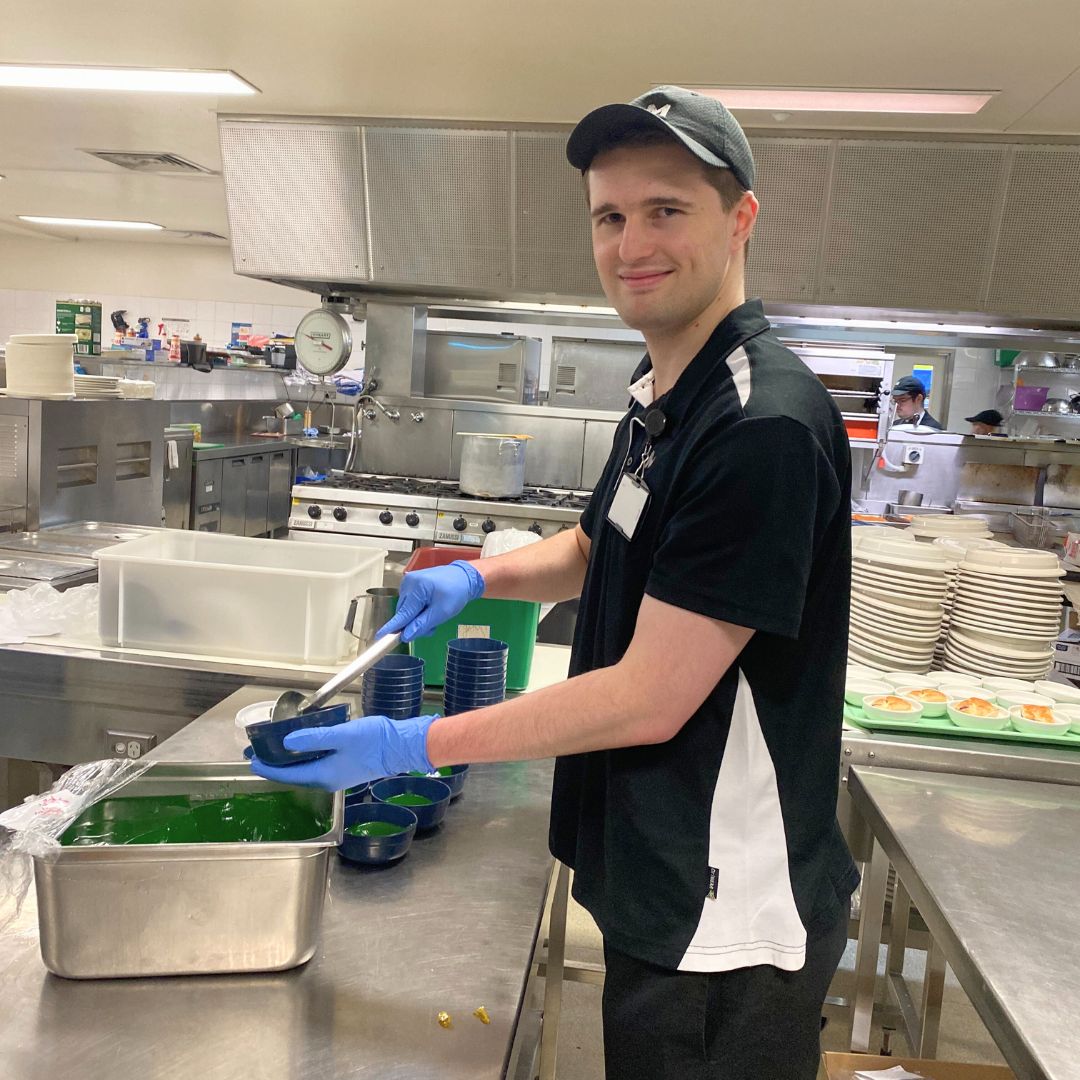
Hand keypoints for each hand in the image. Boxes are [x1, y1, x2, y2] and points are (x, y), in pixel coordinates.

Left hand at [248, 714, 436, 790]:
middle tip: (259, 750)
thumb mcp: (341, 736)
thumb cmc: (375, 741)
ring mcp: (337, 775)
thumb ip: (313, 739)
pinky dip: (304, 756)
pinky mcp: (345, 768)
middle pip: (294, 774)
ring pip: (305, 769)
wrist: (402, 747)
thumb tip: (286, 742)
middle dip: (275, 763)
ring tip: (277, 746)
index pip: (287, 774)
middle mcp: (327, 780)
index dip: (268, 767)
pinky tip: (303, 745)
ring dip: (290, 760)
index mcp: (323, 775)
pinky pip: (317, 765)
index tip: (252, 759)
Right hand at [378, 561, 483, 642]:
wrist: (464, 577)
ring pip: (406, 609)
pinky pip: (409, 603)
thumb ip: (422, 624)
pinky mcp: (411, 584)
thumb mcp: (442, 612)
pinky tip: (429, 608)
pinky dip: (418, 610)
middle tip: (432, 626)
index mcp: (416, 587)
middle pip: (403, 613)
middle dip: (414, 624)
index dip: (392, 628)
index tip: (380, 637)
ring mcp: (409, 582)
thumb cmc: (456, 592)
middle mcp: (408, 583)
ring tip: (434, 614)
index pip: (402, 614)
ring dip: (417, 617)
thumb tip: (406, 636)